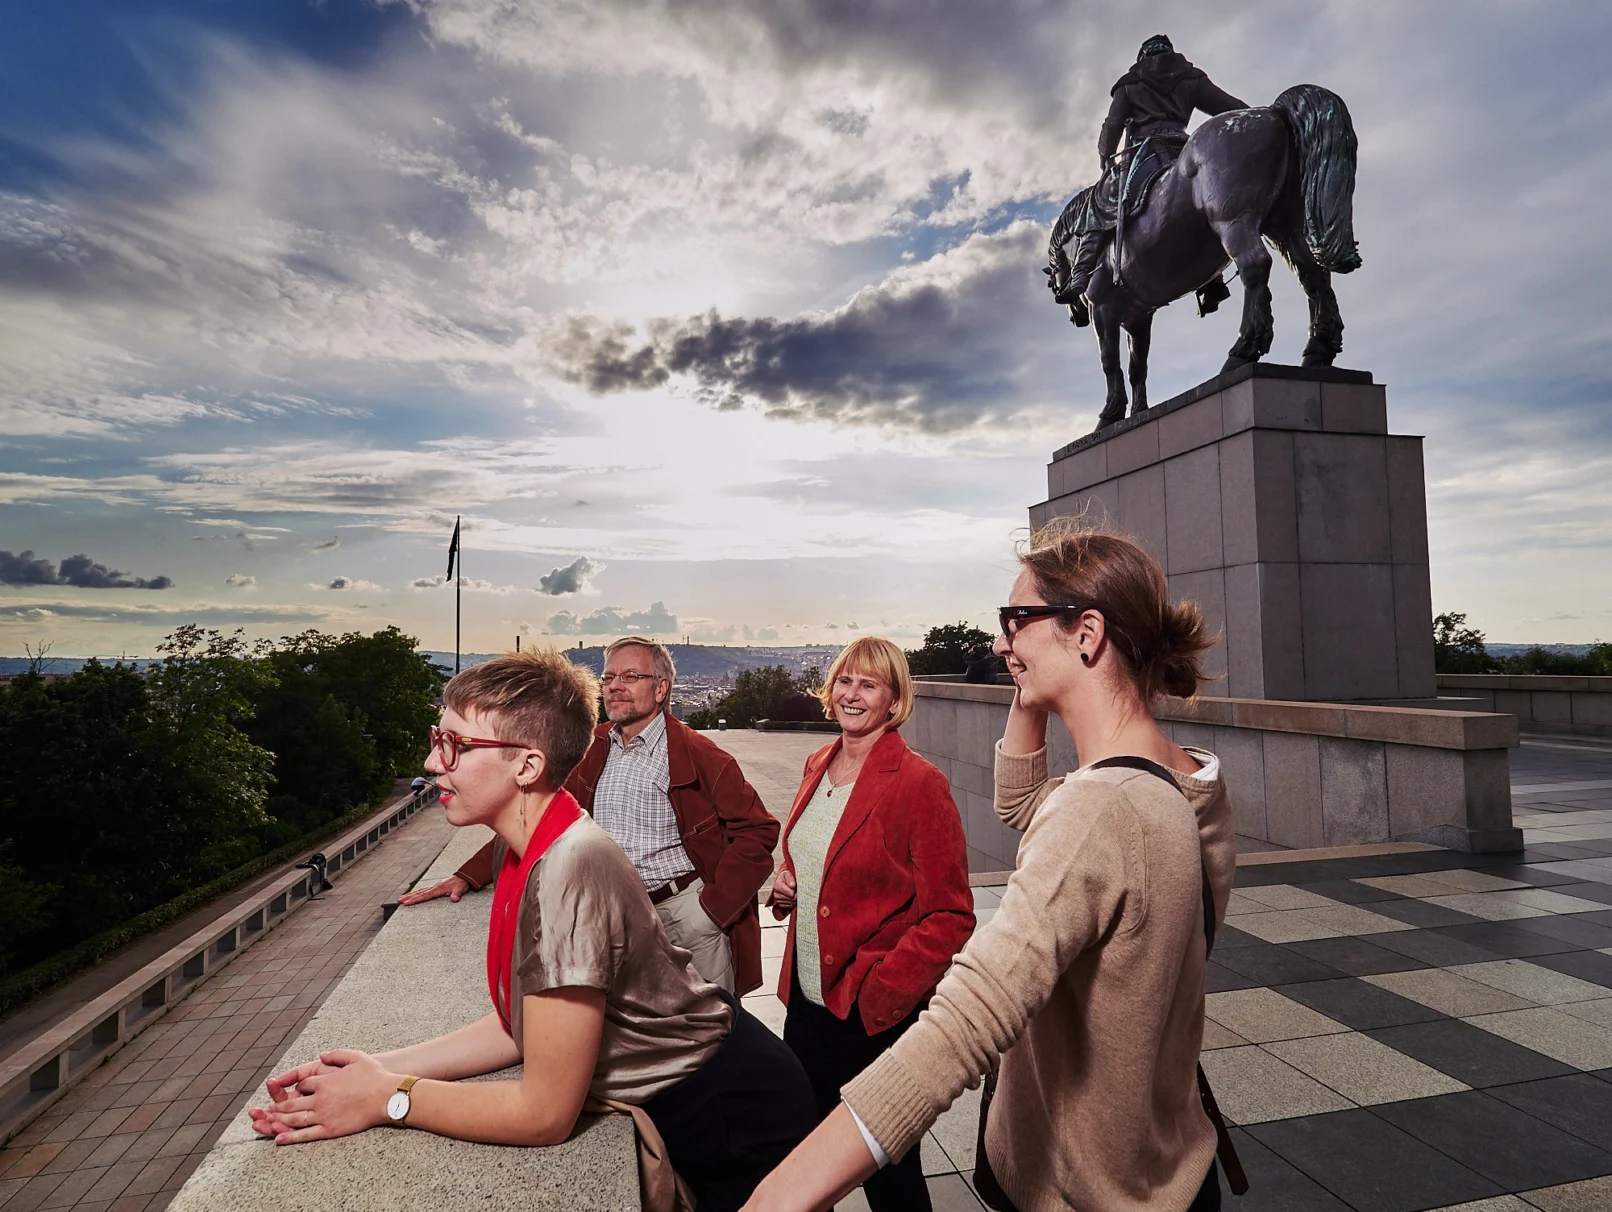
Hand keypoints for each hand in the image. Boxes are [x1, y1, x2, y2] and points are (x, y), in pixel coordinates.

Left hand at [248, 1050, 395, 1144]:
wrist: (387, 1097)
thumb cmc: (374, 1076)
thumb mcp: (356, 1057)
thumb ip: (336, 1054)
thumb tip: (322, 1055)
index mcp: (324, 1081)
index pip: (302, 1084)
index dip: (297, 1086)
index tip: (297, 1089)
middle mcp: (320, 1098)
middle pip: (291, 1102)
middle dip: (277, 1106)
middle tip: (265, 1110)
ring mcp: (323, 1115)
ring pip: (294, 1118)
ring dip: (278, 1120)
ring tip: (267, 1123)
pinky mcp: (329, 1129)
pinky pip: (305, 1134)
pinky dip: (290, 1137)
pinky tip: (278, 1139)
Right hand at [398, 874, 469, 904]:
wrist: (464, 877)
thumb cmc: (461, 884)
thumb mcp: (460, 889)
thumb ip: (456, 894)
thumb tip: (454, 899)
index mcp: (438, 888)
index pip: (425, 895)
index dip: (416, 899)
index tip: (407, 903)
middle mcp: (434, 887)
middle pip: (419, 893)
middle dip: (409, 897)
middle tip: (399, 901)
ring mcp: (434, 887)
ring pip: (419, 891)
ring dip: (410, 895)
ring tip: (401, 899)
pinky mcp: (435, 888)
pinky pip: (423, 891)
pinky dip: (416, 893)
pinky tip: (411, 896)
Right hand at [768, 868, 795, 918]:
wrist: (781, 880)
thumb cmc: (785, 877)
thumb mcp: (787, 874)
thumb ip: (790, 879)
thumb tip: (792, 886)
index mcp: (778, 886)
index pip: (791, 894)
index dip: (796, 891)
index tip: (797, 888)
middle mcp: (776, 894)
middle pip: (791, 899)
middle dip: (796, 895)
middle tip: (796, 891)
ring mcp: (777, 900)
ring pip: (791, 903)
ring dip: (794, 899)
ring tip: (794, 893)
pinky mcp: (780, 904)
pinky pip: (789, 906)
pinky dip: (792, 903)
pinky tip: (792, 897)